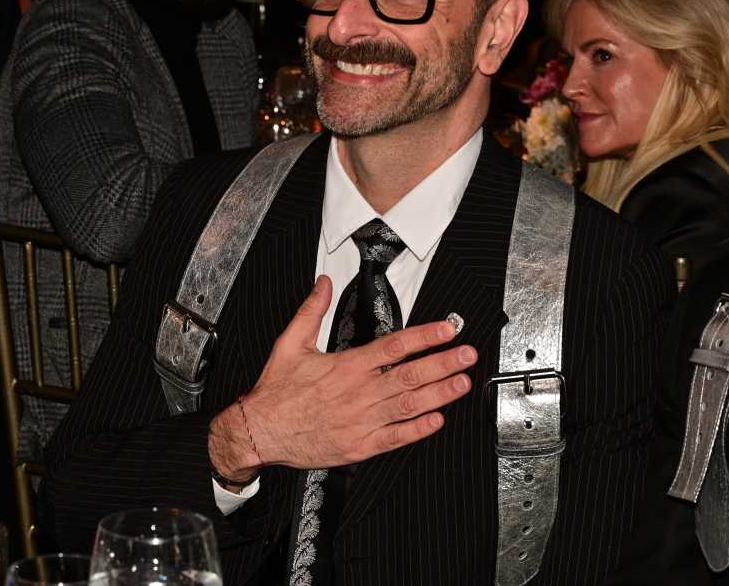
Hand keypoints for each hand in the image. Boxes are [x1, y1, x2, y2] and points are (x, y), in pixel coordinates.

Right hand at [208, 276, 475, 481]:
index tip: (447, 329)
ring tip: (462, 383)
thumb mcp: (290, 343)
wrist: (261, 431)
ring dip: (439, 394)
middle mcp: (360, 392)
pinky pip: (396, 437)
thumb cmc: (277, 392)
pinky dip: (418, 429)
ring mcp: (362, 420)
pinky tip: (437, 420)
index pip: (395, 346)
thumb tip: (323, 283)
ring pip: (410, 404)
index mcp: (347, 366)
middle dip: (444, 363)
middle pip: (411, 375)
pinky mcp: (360, 445)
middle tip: (467, 355)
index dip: (425, 336)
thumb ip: (311, 310)